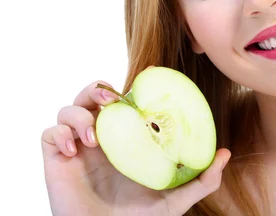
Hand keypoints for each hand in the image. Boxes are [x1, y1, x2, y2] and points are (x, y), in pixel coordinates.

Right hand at [41, 79, 229, 215]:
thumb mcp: (176, 199)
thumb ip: (202, 179)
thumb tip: (226, 154)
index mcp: (127, 139)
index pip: (125, 101)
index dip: (131, 87)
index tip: (146, 77)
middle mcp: (102, 138)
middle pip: (92, 95)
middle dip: (98, 90)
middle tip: (111, 100)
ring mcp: (78, 148)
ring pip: (69, 109)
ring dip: (78, 114)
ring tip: (93, 136)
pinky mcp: (57, 161)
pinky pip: (49, 134)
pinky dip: (59, 135)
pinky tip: (73, 152)